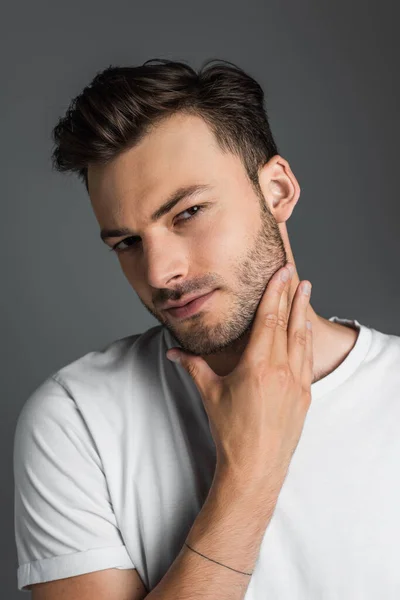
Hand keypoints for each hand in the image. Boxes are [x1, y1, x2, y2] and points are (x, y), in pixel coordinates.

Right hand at [166, 263, 312, 490]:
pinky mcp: (304, 396)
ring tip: (305, 292)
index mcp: (258, 366)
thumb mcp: (210, 394)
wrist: (256, 467)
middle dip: (292, 295)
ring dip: (303, 313)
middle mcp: (282, 370)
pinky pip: (308, 360)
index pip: (268, 320)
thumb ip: (193, 367)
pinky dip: (306, 340)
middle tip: (295, 273)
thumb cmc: (231, 432)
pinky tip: (306, 330)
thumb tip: (173, 351)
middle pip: (288, 323)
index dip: (275, 293)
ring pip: (302, 339)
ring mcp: (297, 383)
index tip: (281, 274)